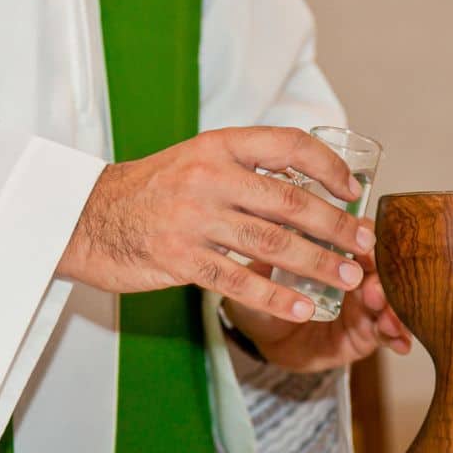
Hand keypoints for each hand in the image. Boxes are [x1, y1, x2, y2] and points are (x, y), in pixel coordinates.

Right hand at [57, 127, 371, 322]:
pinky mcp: (180, 259)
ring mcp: (193, 219)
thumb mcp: (197, 161)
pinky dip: (276, 296)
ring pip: (272, 245)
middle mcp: (208, 176)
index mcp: (218, 145)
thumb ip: (247, 170)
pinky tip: (303, 307)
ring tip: (347, 279)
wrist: (87, 217)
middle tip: (365, 246)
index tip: (352, 191)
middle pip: (290, 202)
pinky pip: (239, 281)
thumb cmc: (151, 191)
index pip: (288, 145)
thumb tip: (311, 188)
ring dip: (317, 264)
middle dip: (336, 227)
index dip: (328, 167)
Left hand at [220, 220, 412, 372]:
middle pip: (381, 271)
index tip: (365, 250)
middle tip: (375, 291)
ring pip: (388, 302)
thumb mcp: (261, 274)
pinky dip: (397, 338)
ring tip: (387, 320)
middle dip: (384, 281)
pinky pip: (386, 334)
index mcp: (335, 251)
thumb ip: (274, 260)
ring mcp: (363, 304)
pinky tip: (401, 344)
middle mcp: (356, 274)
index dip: (365, 244)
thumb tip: (282, 235)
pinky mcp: (364, 334)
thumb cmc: (262, 295)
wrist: (261, 335)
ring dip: (392, 309)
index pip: (358, 240)